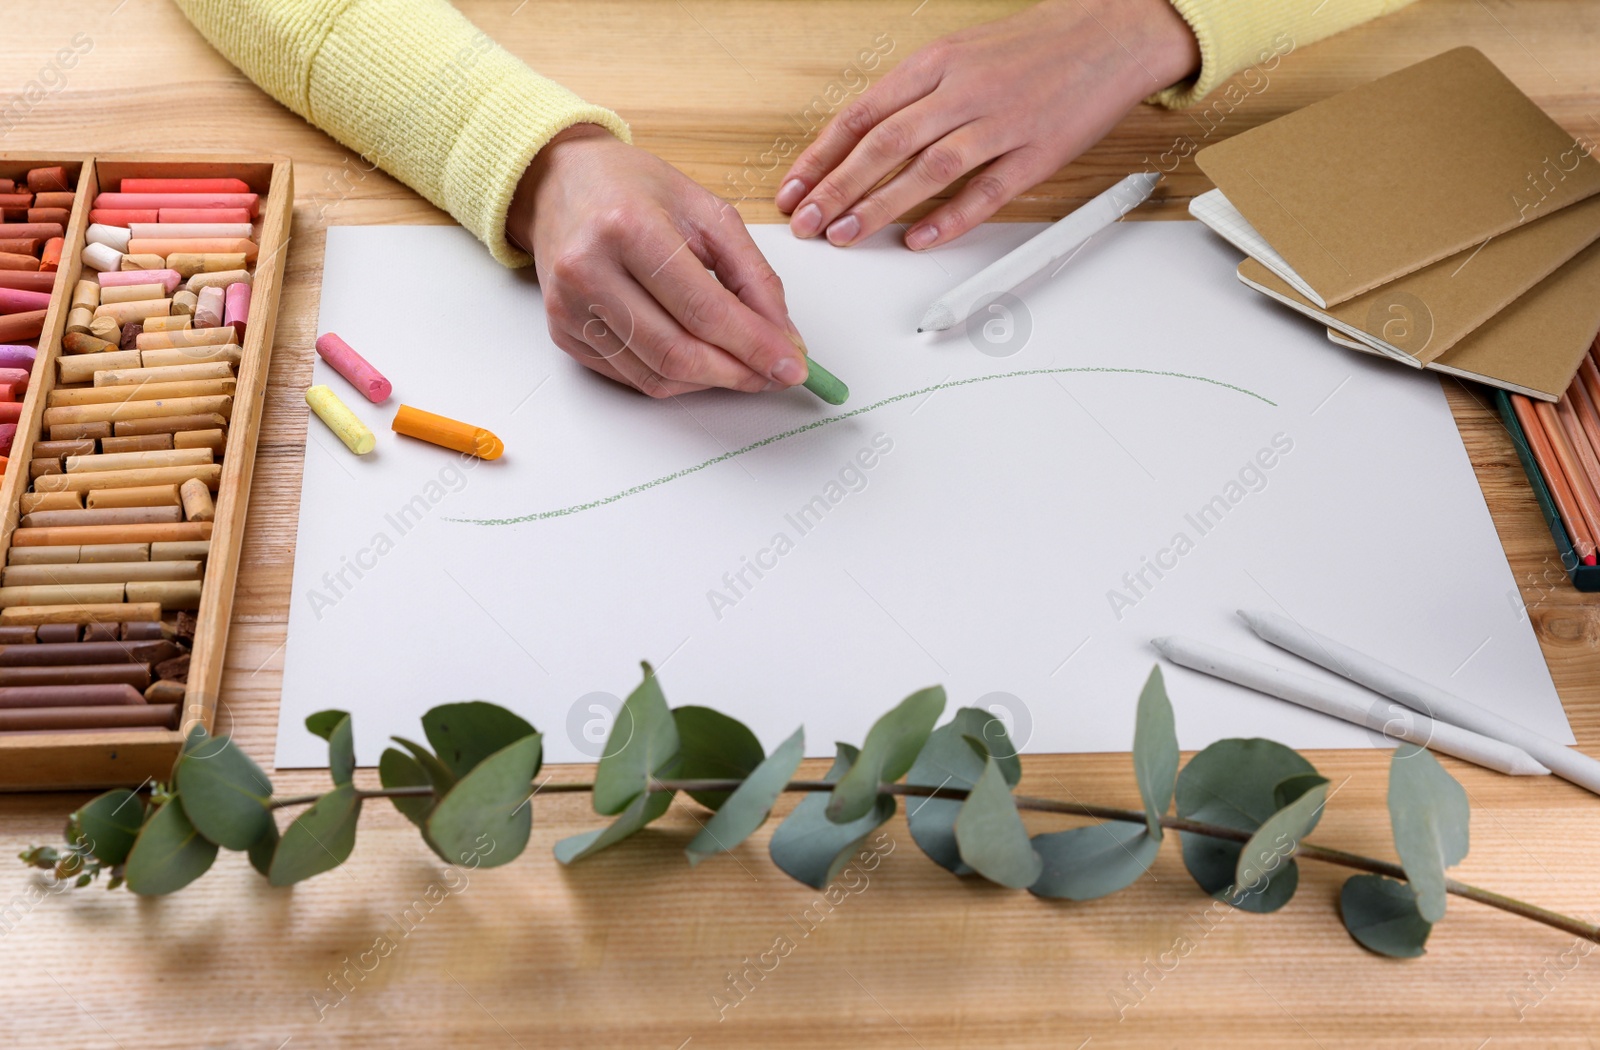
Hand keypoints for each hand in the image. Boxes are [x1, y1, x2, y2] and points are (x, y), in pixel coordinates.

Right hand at [508, 124, 808, 397]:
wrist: (561, 184)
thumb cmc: (635, 191)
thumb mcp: (709, 213)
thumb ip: (754, 276)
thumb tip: (783, 338)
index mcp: (628, 227)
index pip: (704, 310)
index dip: (755, 346)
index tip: (793, 366)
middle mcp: (588, 270)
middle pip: (678, 352)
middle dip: (738, 374)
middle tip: (772, 375)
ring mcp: (569, 307)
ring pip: (656, 376)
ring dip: (709, 381)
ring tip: (740, 366)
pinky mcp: (562, 333)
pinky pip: (632, 377)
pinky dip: (676, 378)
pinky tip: (698, 358)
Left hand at [776, 0, 1198, 250]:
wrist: (1110, 32)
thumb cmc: (1030, 48)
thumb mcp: (958, 53)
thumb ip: (913, 96)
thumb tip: (861, 142)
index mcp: (935, 64)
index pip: (862, 115)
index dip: (821, 157)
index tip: (794, 189)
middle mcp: (962, 91)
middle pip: (884, 144)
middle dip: (837, 188)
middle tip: (806, 223)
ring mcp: (1000, 124)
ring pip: (927, 170)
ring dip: (880, 206)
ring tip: (845, 235)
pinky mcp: (1036, 154)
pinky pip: (986, 191)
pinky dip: (950, 219)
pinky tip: (919, 239)